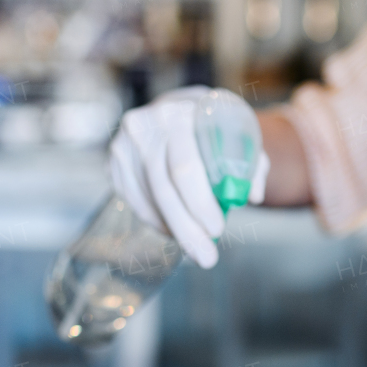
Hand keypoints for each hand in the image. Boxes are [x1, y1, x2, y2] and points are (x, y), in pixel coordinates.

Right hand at [109, 87, 268, 267]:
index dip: (199, 204)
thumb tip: (252, 195)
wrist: (181, 109)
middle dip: (187, 229)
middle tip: (207, 257)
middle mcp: (145, 126)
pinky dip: (156, 220)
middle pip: (163, 190)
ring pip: (147, 201)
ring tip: (196, 247)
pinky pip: (134, 201)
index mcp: (179, 113)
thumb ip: (252, 161)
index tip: (217, 229)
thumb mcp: (241, 131)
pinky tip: (175, 230)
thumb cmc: (216, 125)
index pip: (185, 168)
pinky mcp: (114, 162)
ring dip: (173, 229)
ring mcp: (124, 145)